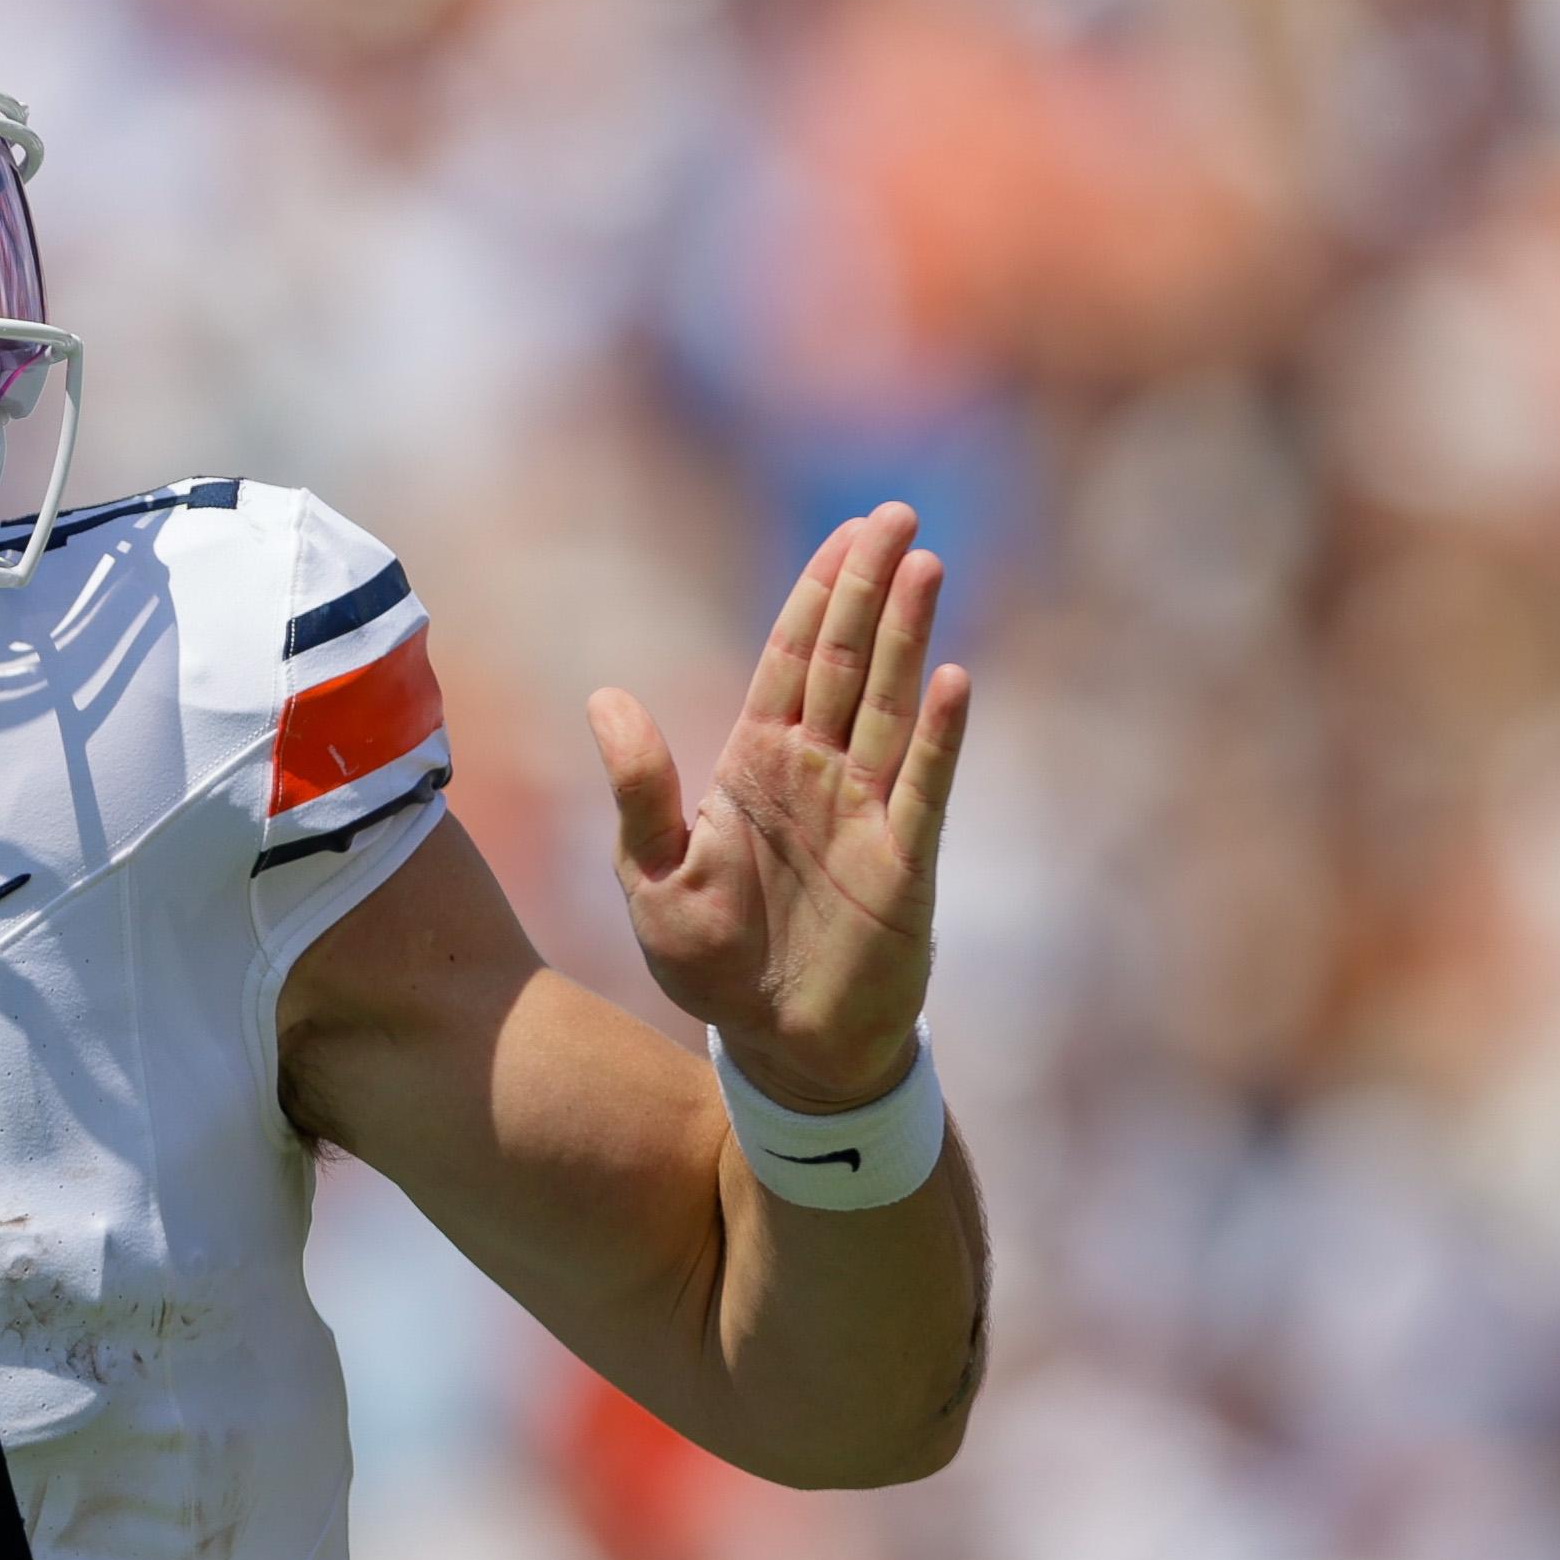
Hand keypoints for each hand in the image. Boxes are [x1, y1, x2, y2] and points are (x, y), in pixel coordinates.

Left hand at [586, 502, 969, 1112]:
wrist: (777, 1045)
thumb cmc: (711, 963)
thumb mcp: (653, 877)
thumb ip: (640, 790)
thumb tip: (606, 697)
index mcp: (754, 765)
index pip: (790, 661)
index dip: (817, 595)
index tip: (846, 533)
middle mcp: (817, 774)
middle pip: (848, 661)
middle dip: (869, 587)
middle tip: (897, 514)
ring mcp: (866, 811)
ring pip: (890, 703)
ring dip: (908, 636)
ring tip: (926, 565)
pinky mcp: (904, 861)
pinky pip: (925, 786)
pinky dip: (939, 735)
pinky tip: (954, 679)